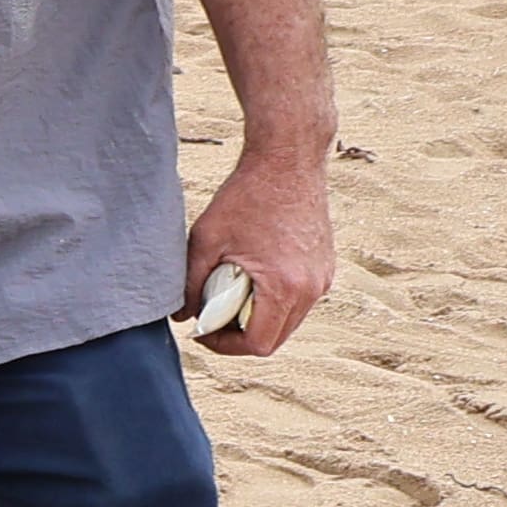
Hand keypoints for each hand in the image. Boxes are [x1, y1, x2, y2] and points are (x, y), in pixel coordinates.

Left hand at [181, 151, 336, 357]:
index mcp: (284, 287)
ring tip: (228, 298)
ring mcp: (323, 278)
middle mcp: (312, 288)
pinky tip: (250, 281)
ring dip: (258, 319)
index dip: (224, 345)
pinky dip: (274, 301)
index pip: (257, 344)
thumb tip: (181, 317)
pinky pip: (299, 301)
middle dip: (239, 336)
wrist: (287, 161)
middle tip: (211, 317)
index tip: (201, 330)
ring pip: (289, 322)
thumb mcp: (206, 241)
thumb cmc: (246, 196)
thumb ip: (190, 284)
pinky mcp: (325, 267)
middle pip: (275, 339)